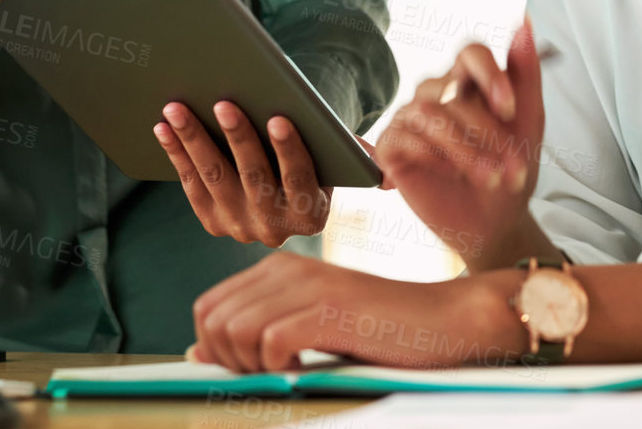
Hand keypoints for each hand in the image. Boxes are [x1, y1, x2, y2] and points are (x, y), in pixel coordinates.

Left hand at [154, 101, 332, 245]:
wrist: (287, 201)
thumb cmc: (316, 161)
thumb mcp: (337, 160)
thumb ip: (348, 150)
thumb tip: (355, 141)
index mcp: (312, 214)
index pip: (300, 177)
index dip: (289, 149)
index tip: (278, 118)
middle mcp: (276, 229)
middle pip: (254, 177)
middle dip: (237, 137)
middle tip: (222, 103)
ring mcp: (241, 228)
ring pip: (216, 179)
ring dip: (195, 141)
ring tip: (178, 109)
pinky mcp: (213, 223)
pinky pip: (192, 184)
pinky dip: (177, 154)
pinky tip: (163, 128)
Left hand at [188, 253, 522, 372]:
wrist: (445, 320)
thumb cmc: (380, 331)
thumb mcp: (309, 327)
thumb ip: (254, 333)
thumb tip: (196, 353)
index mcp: (279, 267)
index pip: (207, 307)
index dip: (216, 348)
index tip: (251, 370)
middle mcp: (287, 268)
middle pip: (212, 320)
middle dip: (228, 360)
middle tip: (268, 375)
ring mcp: (309, 285)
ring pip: (233, 331)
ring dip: (251, 366)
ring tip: (289, 371)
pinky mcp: (330, 308)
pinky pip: (269, 341)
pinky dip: (277, 367)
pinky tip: (305, 368)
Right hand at [375, 18, 545, 268]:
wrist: (495, 221)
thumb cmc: (509, 168)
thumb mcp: (529, 122)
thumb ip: (526, 72)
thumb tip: (524, 21)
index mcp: (469, 81)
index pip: (470, 52)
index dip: (489, 74)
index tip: (509, 109)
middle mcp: (437, 93)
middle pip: (452, 91)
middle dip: (488, 132)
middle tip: (513, 167)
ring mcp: (411, 118)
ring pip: (430, 115)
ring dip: (465, 150)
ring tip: (490, 178)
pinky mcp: (392, 147)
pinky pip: (401, 138)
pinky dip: (429, 155)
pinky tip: (447, 173)